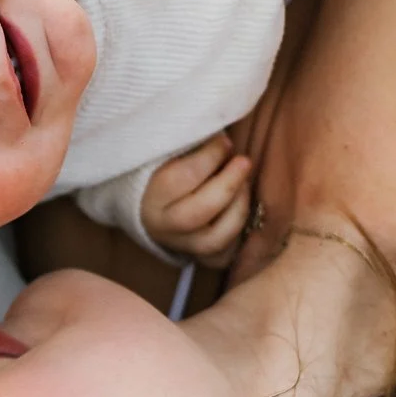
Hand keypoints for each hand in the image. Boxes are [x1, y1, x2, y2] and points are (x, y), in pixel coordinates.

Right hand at [140, 131, 255, 264]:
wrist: (150, 206)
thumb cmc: (164, 170)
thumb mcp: (169, 154)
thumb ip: (194, 146)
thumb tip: (225, 138)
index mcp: (149, 196)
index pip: (185, 176)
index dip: (212, 155)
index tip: (224, 140)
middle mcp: (163, 226)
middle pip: (201, 211)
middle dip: (230, 183)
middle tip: (244, 161)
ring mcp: (182, 246)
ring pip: (216, 239)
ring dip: (239, 209)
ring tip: (245, 185)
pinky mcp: (200, 258)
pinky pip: (225, 255)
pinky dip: (239, 236)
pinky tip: (239, 211)